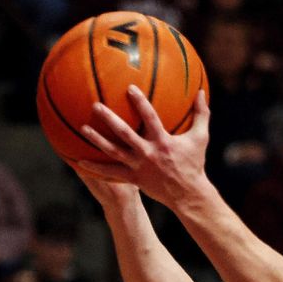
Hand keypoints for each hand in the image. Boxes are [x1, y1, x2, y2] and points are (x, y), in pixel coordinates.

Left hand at [77, 86, 209, 209]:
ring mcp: (139, 166)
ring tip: (83, 128)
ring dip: (98, 140)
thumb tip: (202, 92)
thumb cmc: (194, 163)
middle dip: (110, 119)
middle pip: (125, 134)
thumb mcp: (201, 138)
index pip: (150, 118)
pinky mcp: (134, 178)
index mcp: (164, 141)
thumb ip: (202, 114)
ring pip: (114, 152)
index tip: (129, 88)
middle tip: (96, 105)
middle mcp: (149, 152)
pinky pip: (112, 172)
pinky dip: (96, 168)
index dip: (140, 102)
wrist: (188, 193)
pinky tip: (80, 161)